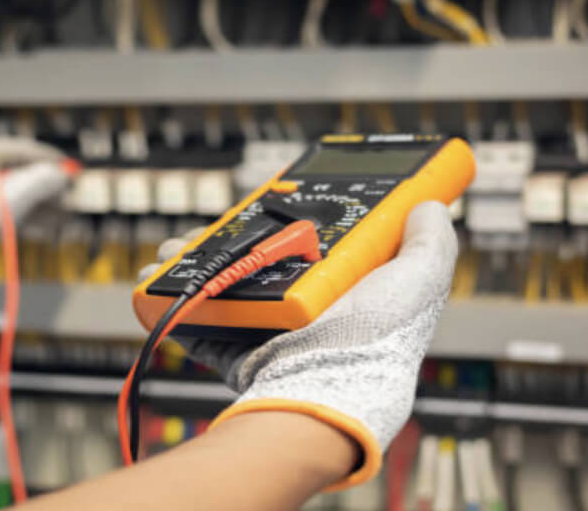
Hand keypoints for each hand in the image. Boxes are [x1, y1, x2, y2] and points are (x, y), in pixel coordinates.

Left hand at [0, 138, 71, 288]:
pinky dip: (10, 217)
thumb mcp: (11, 197)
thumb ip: (41, 181)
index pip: (16, 149)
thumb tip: (60, 175)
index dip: (48, 160)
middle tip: (68, 198)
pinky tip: (32, 228)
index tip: (70, 170)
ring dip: (30, 205)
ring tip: (58, 218)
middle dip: (41, 187)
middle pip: (9, 173)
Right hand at [139, 201, 456, 488]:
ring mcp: (268, 334)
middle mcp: (303, 313)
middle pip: (258, 266)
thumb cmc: (377, 338)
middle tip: (210, 226)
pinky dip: (175, 308)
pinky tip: (157, 284)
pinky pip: (202, 326)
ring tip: (169, 253)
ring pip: (223, 291)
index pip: (310, 250)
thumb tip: (429, 205)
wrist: (327, 386)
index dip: (289, 224)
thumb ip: (430, 242)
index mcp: (341, 293)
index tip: (269, 202)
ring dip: (191, 269)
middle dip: (226, 242)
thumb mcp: (419, 280)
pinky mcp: (240, 354)